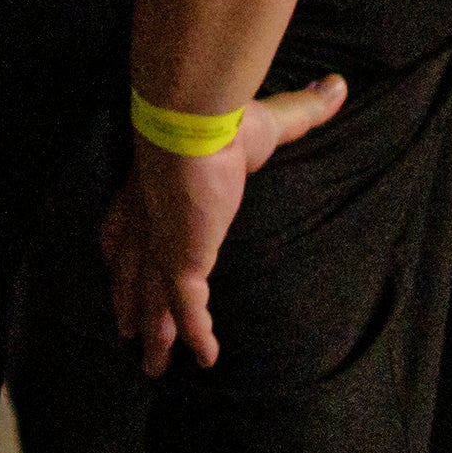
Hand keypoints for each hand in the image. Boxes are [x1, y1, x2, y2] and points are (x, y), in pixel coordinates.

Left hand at [101, 76, 343, 375]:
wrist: (193, 125)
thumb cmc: (219, 120)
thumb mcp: (264, 121)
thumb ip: (300, 110)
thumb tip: (337, 86)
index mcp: (150, 189)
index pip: (123, 225)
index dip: (120, 248)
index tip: (115, 262)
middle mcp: (147, 223)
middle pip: (131, 273)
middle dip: (130, 303)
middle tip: (126, 331)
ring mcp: (162, 246)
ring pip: (152, 300)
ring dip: (153, 334)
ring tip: (153, 366)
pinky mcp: (182, 263)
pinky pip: (188, 310)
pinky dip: (196, 333)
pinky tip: (207, 359)